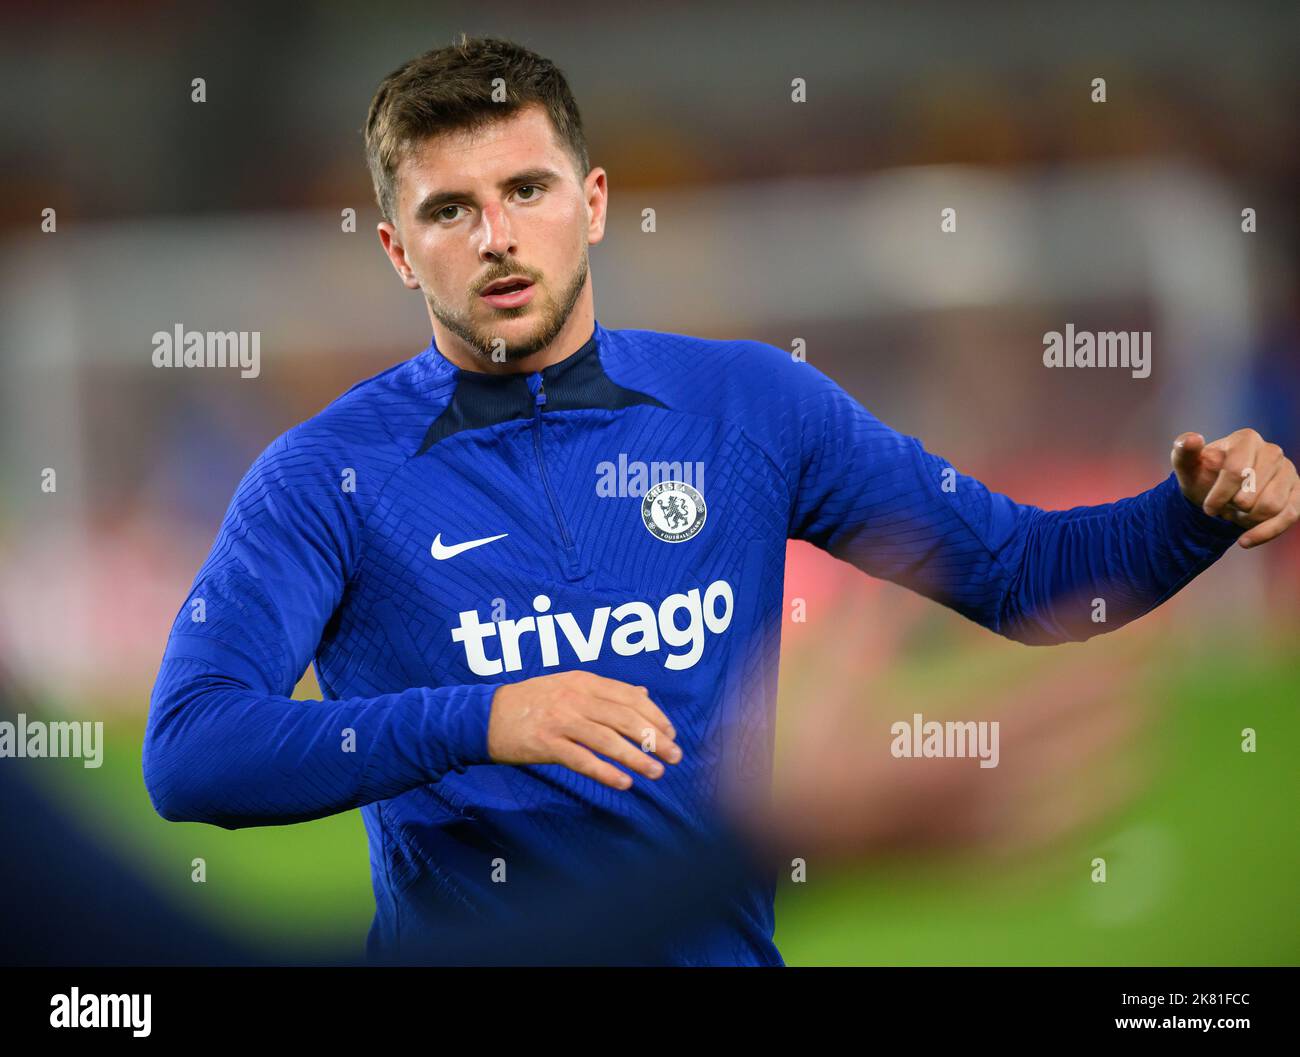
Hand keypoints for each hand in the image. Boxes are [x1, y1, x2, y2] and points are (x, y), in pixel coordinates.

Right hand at [487, 670, 681, 789]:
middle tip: (674, 756)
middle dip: (654, 738)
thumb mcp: (569, 685)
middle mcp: (575, 697)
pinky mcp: (546, 743)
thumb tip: (643, 694)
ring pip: (608, 740)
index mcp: (584, 681)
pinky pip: (582, 760)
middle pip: (625, 718)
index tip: (671, 733)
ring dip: (636, 757)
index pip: (630, 697)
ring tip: (656, 772)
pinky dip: (605, 772)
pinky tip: (624, 783)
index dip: (655, 715)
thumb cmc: (531, 702)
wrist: (485, 715)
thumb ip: (606, 691)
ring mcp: (561, 720)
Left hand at [1171, 429, 1299, 548]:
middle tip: (1225, 506)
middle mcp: (1272, 451)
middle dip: (1233, 508)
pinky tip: (1244, 540)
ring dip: (1247, 518)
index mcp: (1246, 439)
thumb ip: (1184, 451)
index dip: (1220, 496)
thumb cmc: (1203, 477)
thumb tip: (1191, 439)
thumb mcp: (1187, 466)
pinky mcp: (1298, 492)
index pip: (1237, 471)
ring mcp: (1288, 471)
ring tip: (1237, 512)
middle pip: (1253, 494)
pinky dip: (1264, 533)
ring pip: (1272, 507)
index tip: (1207, 508)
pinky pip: (1290, 516)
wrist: (1218, 494)